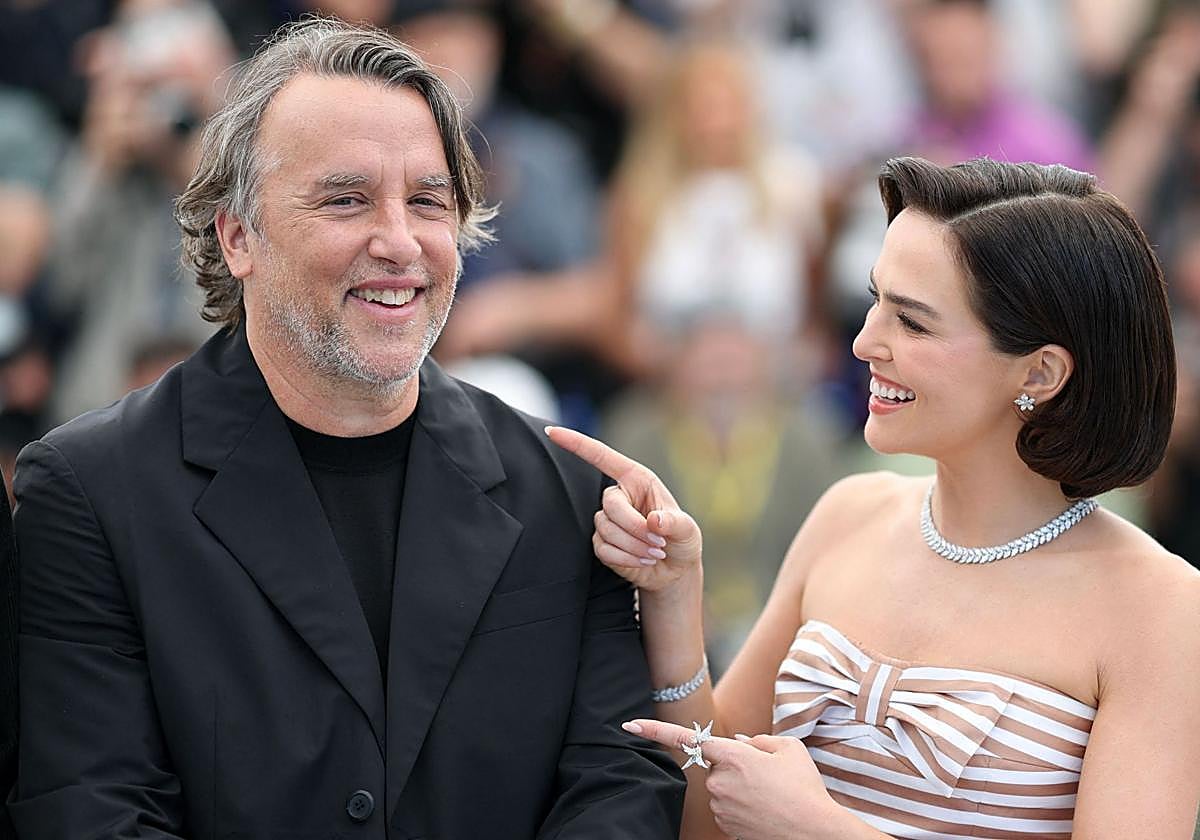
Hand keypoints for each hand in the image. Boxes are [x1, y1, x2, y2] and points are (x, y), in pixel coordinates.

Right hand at [545, 426, 700, 591]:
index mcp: (637, 480)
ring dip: (633, 546)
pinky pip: (603, 549)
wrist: (674, 570)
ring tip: (654, 552)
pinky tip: (642, 560)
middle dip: (634, 527)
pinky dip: (625, 558)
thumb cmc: (682, 541)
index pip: (601, 457)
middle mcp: (620, 496)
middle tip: (658, 543)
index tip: (551, 432)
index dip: (576, 443)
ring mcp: (608, 520)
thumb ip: (674, 523)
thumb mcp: (688, 529)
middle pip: (609, 505)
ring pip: (606, 530)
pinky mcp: (602, 543)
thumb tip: (654, 520)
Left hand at [624, 719, 836, 839]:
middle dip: (736, 767)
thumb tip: (743, 745)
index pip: (686, 738)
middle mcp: (718, 781)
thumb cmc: (804, 788)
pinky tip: (765, 811)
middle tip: (767, 777)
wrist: (813, 832)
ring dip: (741, 788)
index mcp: (732, 755)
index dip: (654, 730)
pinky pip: (728, 809)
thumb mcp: (788, 749)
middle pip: (717, 766)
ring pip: (723, 788)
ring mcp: (719, 807)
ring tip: (771, 796)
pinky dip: (743, 808)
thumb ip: (759, 741)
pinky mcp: (724, 826)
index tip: (629, 726)